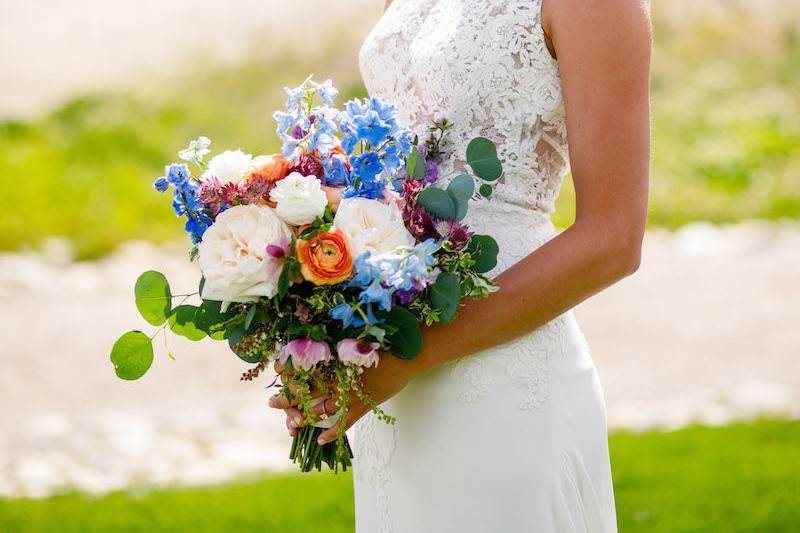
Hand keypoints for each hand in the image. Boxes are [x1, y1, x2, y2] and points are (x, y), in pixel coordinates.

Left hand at [268, 352, 418, 443]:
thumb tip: (319, 335)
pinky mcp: (364, 405)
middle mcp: (340, 379)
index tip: (276, 370)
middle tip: (273, 403)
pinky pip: (344, 422)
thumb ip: (337, 345)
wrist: (406, 355)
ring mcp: (351, 394)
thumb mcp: (356, 341)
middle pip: (308, 391)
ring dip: (305, 417)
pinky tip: (320, 440)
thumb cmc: (382, 343)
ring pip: (322, 409)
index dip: (290, 372)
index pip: (306, 369)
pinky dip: (332, 432)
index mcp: (336, 361)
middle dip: (288, 399)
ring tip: (291, 424)